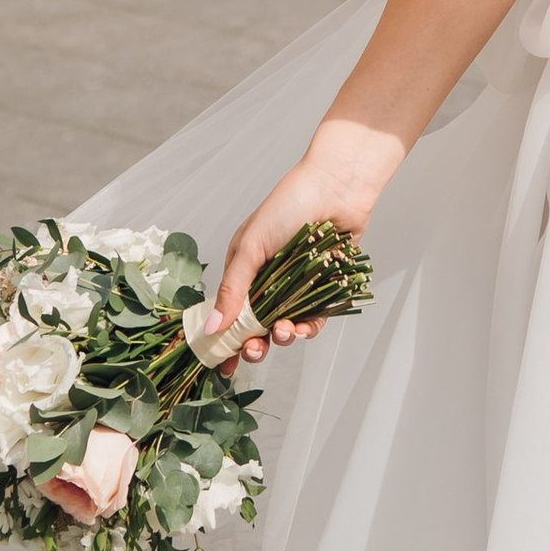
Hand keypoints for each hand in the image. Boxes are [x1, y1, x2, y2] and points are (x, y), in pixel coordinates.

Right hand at [208, 129, 394, 362]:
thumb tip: (212, 328)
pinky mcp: (324, 287)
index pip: (230, 311)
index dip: (225, 339)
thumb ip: (233, 289)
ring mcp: (297, 285)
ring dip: (282, 336)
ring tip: (284, 331)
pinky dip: (308, 328)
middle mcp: (269, 280)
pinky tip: (303, 329)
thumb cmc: (288, 205)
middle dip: (254, 344)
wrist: (337, 186)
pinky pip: (314, 318)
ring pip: (285, 325)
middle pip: (257, 326)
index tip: (222, 363)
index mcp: (245, 269)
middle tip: (254, 350)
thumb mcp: (251, 246)